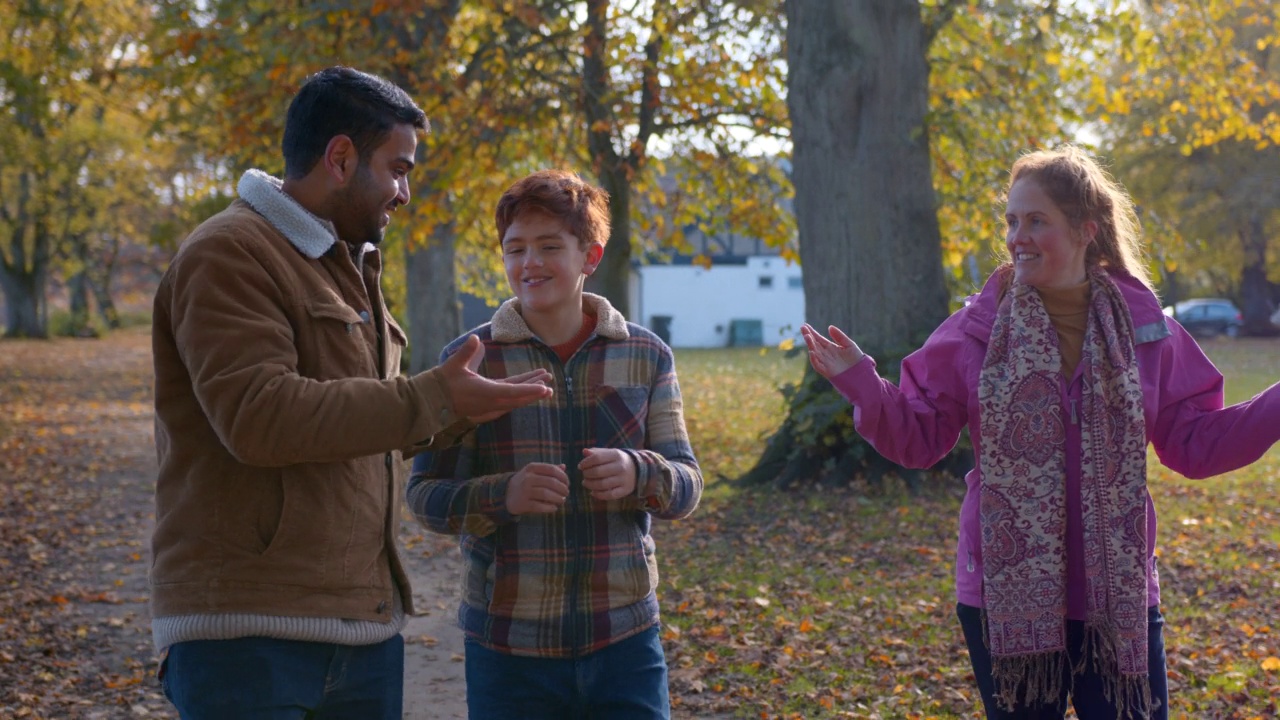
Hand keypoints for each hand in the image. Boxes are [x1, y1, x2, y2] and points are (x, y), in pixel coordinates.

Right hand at [438, 335, 552, 420]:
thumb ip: (466, 352)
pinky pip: (508, 402)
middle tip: (550, 383)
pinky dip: (519, 396)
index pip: (513, 391)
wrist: (432, 403)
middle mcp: (490, 403)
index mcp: (485, 393)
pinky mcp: (487, 408)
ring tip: (544, 384)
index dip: (530, 389)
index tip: (545, 388)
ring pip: (515, 400)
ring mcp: (489, 408)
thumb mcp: (453, 365)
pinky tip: (527, 389)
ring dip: (529, 392)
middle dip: (535, 390)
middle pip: (518, 398)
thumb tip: (476, 339)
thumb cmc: (442, 383)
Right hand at [506, 462, 569, 514]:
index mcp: (532, 468)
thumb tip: (564, 466)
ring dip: (558, 498)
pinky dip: (550, 508)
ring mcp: (525, 491)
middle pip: (551, 482)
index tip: (567, 483)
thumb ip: (549, 469)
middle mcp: (528, 478)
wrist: (506, 494)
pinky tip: (554, 508)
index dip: (563, 476)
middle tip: (566, 493)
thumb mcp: (534, 472)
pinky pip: (540, 506)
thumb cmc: (525, 482)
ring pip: (546, 494)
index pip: (552, 469)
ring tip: (562, 500)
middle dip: (562, 488)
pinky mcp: (523, 504)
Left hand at [579, 448, 636, 501]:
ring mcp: (623, 479)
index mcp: (616, 455)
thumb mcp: (609, 453)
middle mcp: (621, 467)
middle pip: (598, 472)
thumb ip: (596, 452)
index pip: (597, 458)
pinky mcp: (625, 490)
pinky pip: (609, 495)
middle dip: (587, 474)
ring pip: (602, 484)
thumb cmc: (617, 460)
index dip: (585, 463)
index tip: (580, 466)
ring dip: (590, 485)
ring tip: (585, 483)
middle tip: (584, 475)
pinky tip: (592, 492)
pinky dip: (598, 495)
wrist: (638, 470)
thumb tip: (584, 451)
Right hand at [800, 323, 864, 378]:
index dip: (811, 332)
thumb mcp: (849, 344)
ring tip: (807, 336)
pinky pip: (817, 365)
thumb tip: (829, 327)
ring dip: (810, 345)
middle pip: (814, 344)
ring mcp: (825, 362)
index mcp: (830, 347)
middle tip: (803, 328)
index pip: (818, 338)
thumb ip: (839, 336)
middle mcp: (825, 354)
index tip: (805, 325)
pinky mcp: (826, 371)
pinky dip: (813, 359)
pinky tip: (811, 351)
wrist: (861, 372)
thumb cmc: (856, 358)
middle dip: (808, 336)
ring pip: (814, 353)